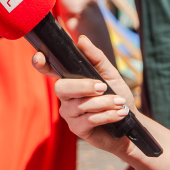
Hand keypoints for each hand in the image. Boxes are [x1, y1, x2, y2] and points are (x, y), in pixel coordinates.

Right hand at [41, 36, 132, 154]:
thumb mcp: (110, 73)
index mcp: (70, 79)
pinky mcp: (77, 129)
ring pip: (79, 105)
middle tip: (103, 87)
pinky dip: (106, 115)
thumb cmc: (117, 95)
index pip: (50, 70)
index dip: (41, 64)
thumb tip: (81, 40)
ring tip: (119, 102)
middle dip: (83, 86)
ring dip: (103, 103)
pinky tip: (119, 113)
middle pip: (61, 88)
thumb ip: (96, 57)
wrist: (130, 121)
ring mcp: (69, 113)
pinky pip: (88, 120)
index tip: (39, 57)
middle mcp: (65, 96)